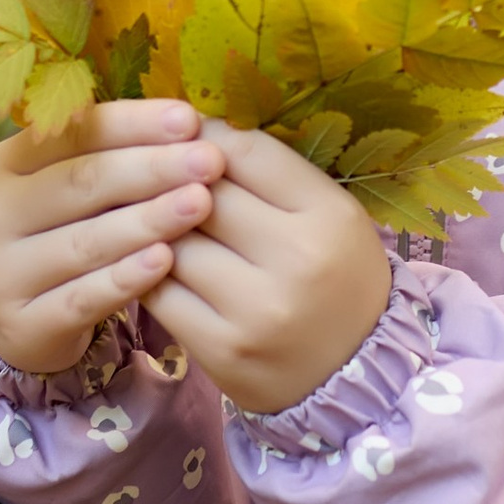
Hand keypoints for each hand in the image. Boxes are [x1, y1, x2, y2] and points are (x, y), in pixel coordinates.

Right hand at [0, 100, 225, 376]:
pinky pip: (82, 297)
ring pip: (85, 241)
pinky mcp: (24, 323)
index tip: (189, 119)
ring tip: (201, 204)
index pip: (74, 133)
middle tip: (209, 161)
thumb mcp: (75, 188)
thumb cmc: (66, 235)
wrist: (23, 321)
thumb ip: (116, 154)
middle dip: (151, 168)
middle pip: (80, 183)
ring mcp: (3, 271)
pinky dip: (125, 278)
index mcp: (8, 162)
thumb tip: (189, 120)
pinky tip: (165, 261)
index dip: (133, 124)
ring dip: (147, 220)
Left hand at [152, 122, 393, 415]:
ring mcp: (256, 310)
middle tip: (158, 173)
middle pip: (202, 193)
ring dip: (155, 227)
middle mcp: (297, 260)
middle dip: (173, 179)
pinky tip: (153, 262)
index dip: (204, 133)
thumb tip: (194, 126)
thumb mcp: (329, 215)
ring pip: (173, 242)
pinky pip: (159, 292)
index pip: (246, 151)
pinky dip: (148, 271)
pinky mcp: (221, 350)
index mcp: (329, 215)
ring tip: (153, 219)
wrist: (355, 377)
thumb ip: (271, 174)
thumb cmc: (336, 280)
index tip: (184, 130)